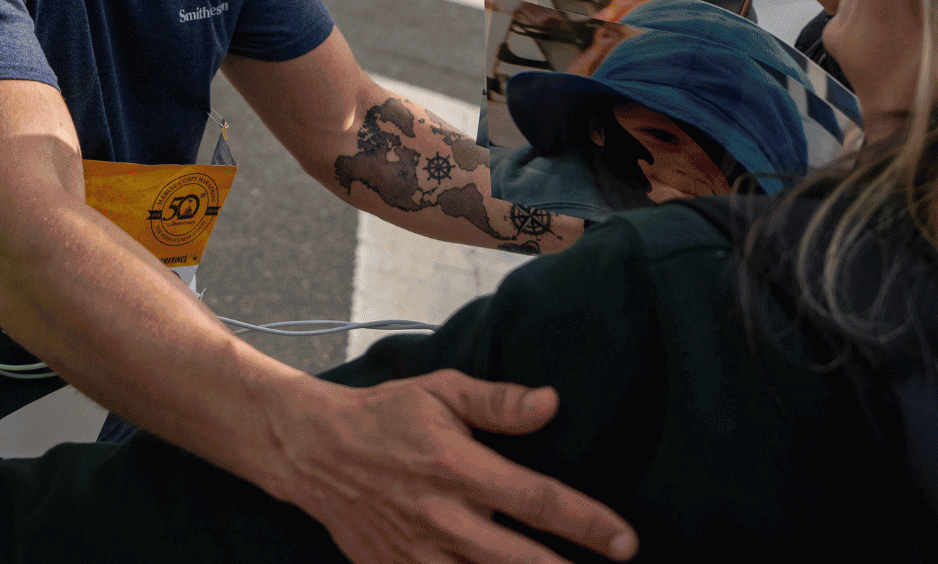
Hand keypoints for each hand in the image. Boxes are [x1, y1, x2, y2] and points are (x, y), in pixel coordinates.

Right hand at [263, 372, 636, 562]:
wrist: (310, 450)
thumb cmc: (384, 415)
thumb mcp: (440, 392)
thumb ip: (497, 401)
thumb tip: (552, 403)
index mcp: (458, 467)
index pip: (538, 499)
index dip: (588, 524)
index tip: (627, 542)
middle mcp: (442, 516)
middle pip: (520, 561)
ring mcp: (417, 553)